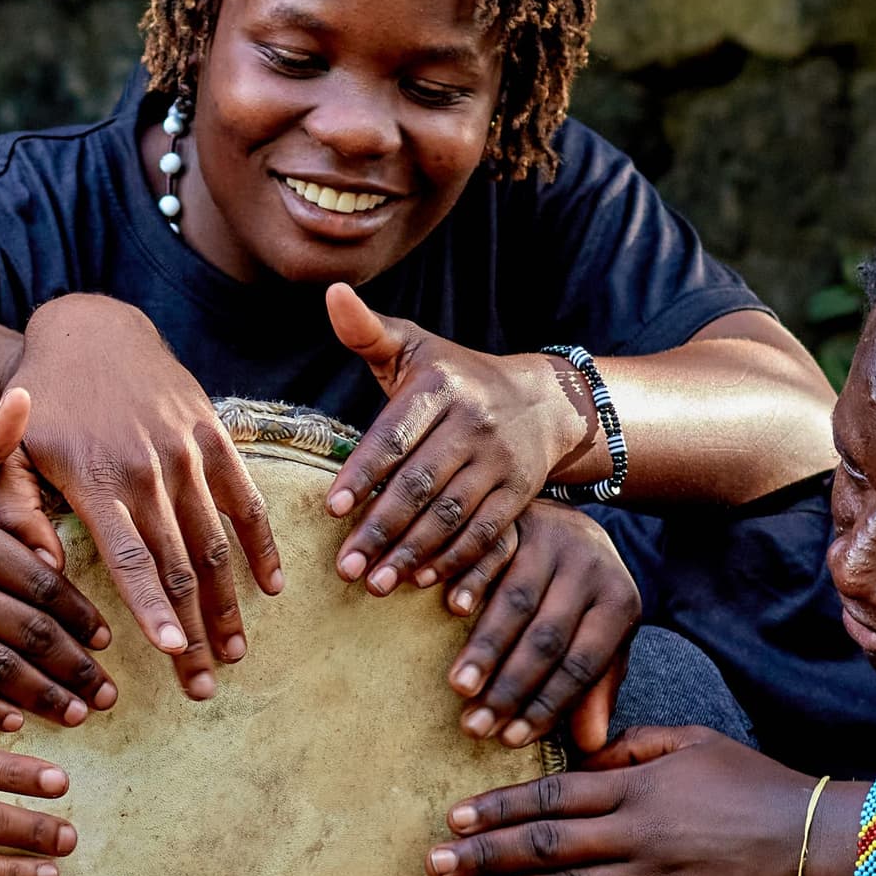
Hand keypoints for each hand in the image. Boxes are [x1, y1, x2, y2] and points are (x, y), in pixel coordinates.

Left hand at [6, 293, 282, 699]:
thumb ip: (18, 513)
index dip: (152, 607)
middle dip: (194, 630)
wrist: (92, 331)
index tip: (170, 652)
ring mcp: (186, 451)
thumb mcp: (12, 454)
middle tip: (203, 684)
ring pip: (216, 540)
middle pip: (179, 564)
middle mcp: (146, 468)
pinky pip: (245, 497)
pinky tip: (271, 587)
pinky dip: (260, 544)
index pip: (131, 557)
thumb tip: (44, 575)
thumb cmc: (43, 406)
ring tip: (235, 653)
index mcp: (95, 481)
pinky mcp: (213, 435)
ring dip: (229, 602)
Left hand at [324, 283, 595, 603]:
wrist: (544, 400)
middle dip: (381, 527)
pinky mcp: (521, 492)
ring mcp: (502, 459)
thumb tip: (331, 291)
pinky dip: (456, 561)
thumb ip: (367, 330)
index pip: (396, 435)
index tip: (332, 509)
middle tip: (344, 567)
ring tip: (376, 584)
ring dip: (413, 553)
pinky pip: (486, 532)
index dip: (365, 473)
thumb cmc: (454, 375)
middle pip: (421, 483)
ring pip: (452, 513)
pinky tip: (424, 582)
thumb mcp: (414, 346)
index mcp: (440, 385)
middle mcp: (475, 421)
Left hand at [425, 728, 814, 875]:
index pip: (553, 795)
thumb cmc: (756, 784)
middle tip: (432, 862)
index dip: (499, 807)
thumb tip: (583, 753)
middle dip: (483, 854)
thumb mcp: (694, 743)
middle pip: (544, 845)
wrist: (818, 844)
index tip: (456, 815)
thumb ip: (633, 745)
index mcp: (639, 787)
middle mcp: (638, 835)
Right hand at [445, 503, 638, 750]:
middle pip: (547, 637)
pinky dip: (471, 581)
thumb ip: (596, 687)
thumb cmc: (585, 597)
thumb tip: (589, 745)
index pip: (581, 665)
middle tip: (474, 725)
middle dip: (509, 687)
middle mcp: (591, 569)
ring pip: (517, 600)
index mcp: (620, 603)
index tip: (510, 740)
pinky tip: (451, 610)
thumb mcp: (603, 638)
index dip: (545, 705)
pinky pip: (493, 553)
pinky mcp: (520, 520)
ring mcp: (554, 540)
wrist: (576, 522)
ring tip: (458, 687)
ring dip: (485, 647)